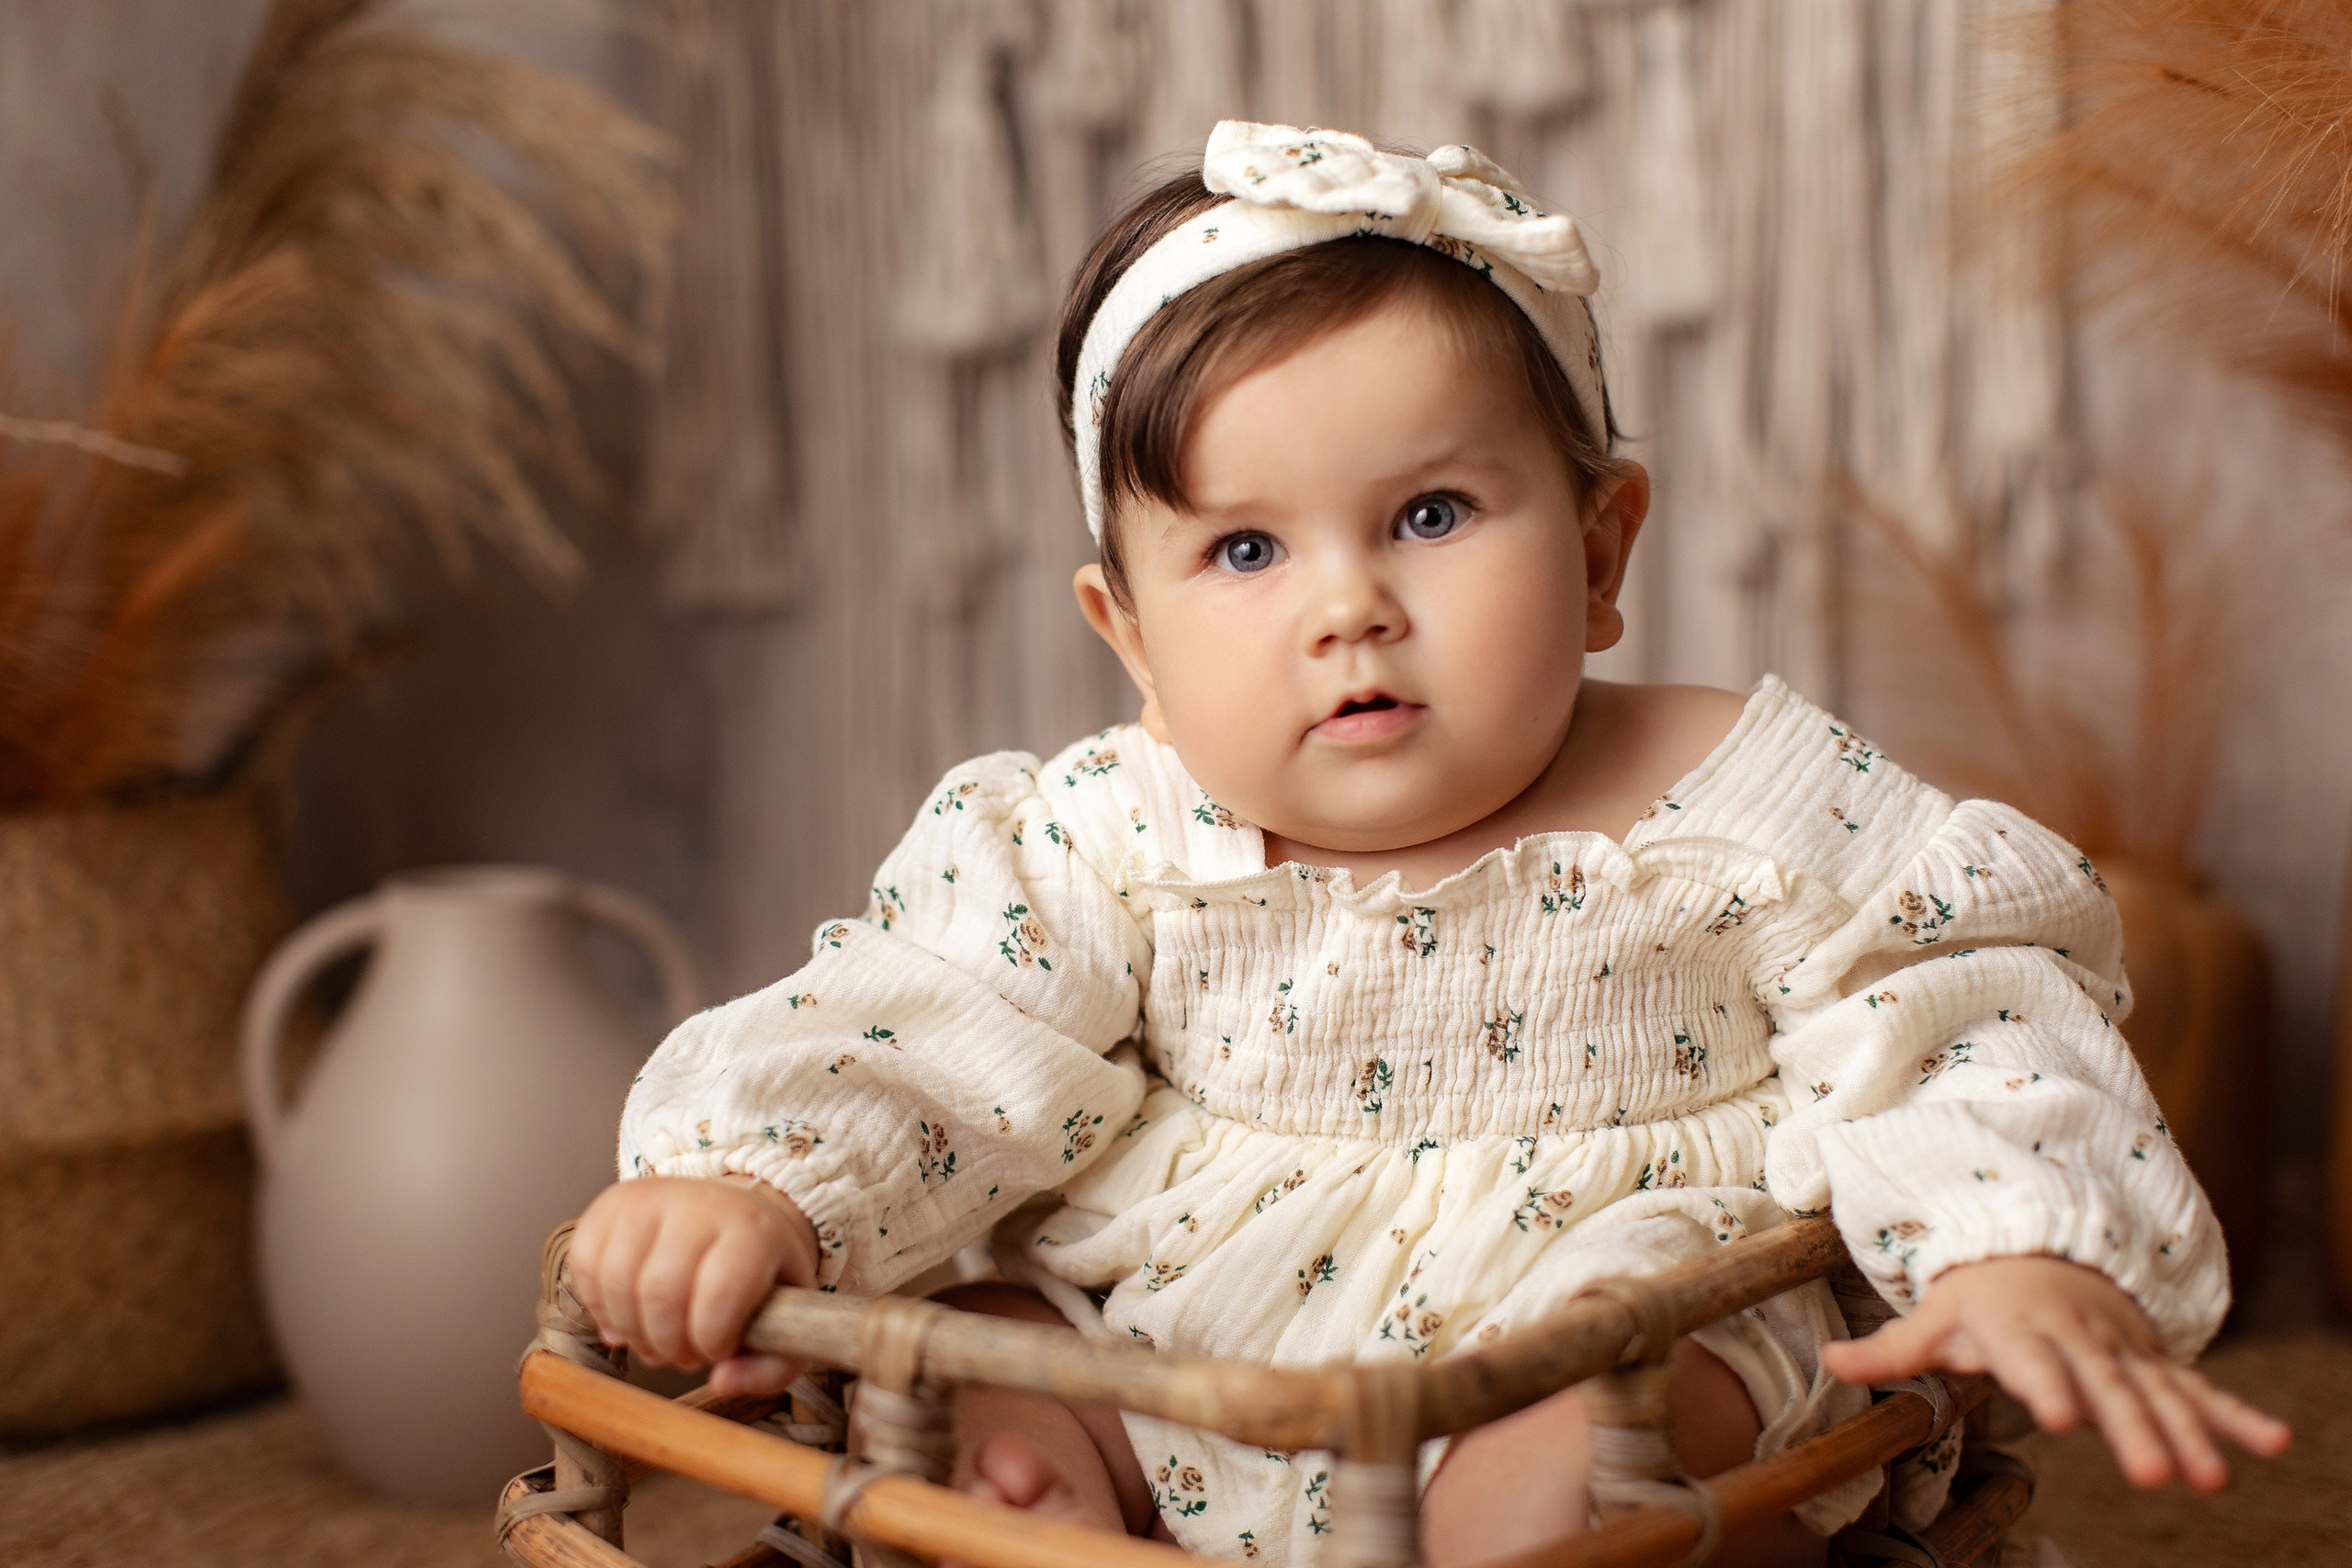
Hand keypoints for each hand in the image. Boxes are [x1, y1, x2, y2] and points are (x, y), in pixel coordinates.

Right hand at [568, 1174, 819, 1398]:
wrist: (736, 1214)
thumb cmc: (761, 1276)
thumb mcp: (790, 1322)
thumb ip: (771, 1368)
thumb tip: (722, 1382)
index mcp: (755, 1231)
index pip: (722, 1291)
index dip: (713, 1339)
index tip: (718, 1348)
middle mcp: (701, 1204)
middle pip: (661, 1293)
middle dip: (669, 1344)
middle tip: (685, 1351)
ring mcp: (651, 1199)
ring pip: (617, 1282)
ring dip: (632, 1331)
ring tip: (657, 1335)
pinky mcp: (611, 1204)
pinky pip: (584, 1264)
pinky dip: (600, 1305)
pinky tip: (629, 1310)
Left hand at [1820, 1255, 2289, 1489]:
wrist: (2042, 1250)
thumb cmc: (1981, 1297)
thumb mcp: (1935, 1317)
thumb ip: (1890, 1350)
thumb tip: (1827, 1364)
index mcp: (2021, 1331)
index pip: (2031, 1361)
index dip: (2043, 1385)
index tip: (2057, 1416)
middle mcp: (2079, 1342)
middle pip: (2105, 1389)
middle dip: (2130, 1429)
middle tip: (2151, 1475)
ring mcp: (2123, 1353)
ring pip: (2159, 1396)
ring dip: (2190, 1435)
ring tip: (2213, 1478)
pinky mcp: (2155, 1364)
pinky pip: (2200, 1391)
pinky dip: (2237, 1416)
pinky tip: (2275, 1445)